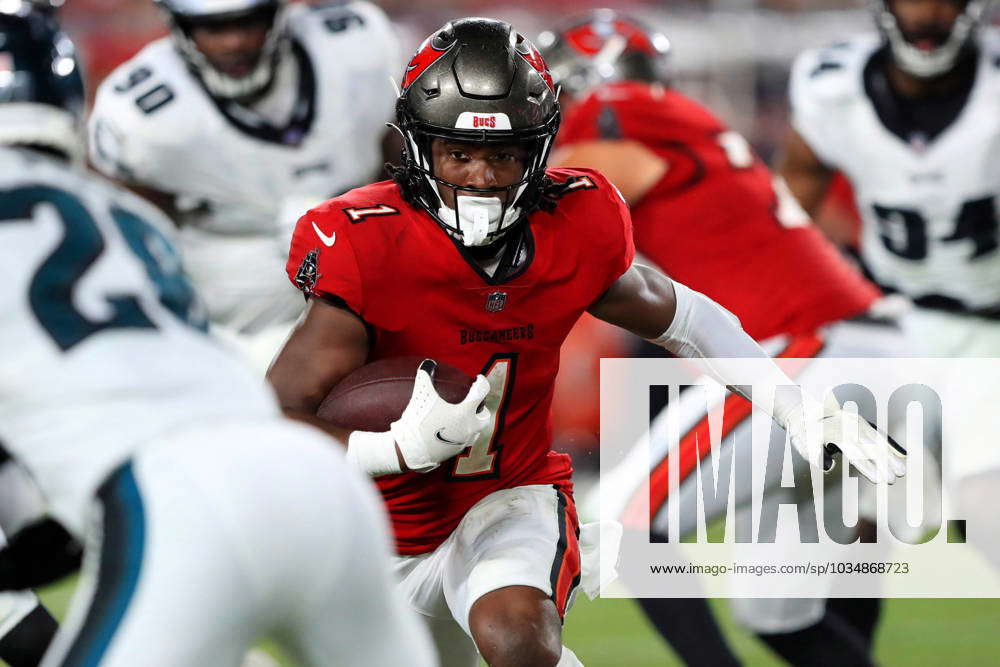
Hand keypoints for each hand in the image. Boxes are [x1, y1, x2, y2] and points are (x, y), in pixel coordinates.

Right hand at [390, 360, 490, 471]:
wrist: (410, 450)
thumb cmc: (418, 421)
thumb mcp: (421, 394)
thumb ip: (425, 376)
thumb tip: (428, 363)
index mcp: (465, 413)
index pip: (481, 393)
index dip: (482, 383)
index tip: (478, 379)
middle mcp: (469, 428)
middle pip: (484, 417)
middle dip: (481, 409)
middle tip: (473, 403)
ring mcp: (463, 442)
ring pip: (475, 432)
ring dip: (472, 423)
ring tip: (463, 418)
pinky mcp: (454, 452)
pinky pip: (463, 442)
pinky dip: (461, 434)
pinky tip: (449, 431)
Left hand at [784, 399, 906, 483]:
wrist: (802, 411)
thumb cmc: (802, 433)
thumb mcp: (802, 444)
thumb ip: (814, 455)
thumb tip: (828, 467)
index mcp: (834, 432)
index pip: (854, 453)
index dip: (867, 467)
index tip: (879, 480)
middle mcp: (847, 425)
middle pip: (869, 446)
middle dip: (883, 463)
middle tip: (895, 479)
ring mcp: (855, 422)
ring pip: (877, 440)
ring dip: (890, 456)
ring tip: (902, 471)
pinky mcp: (860, 422)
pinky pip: (878, 434)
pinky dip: (890, 445)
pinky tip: (903, 456)